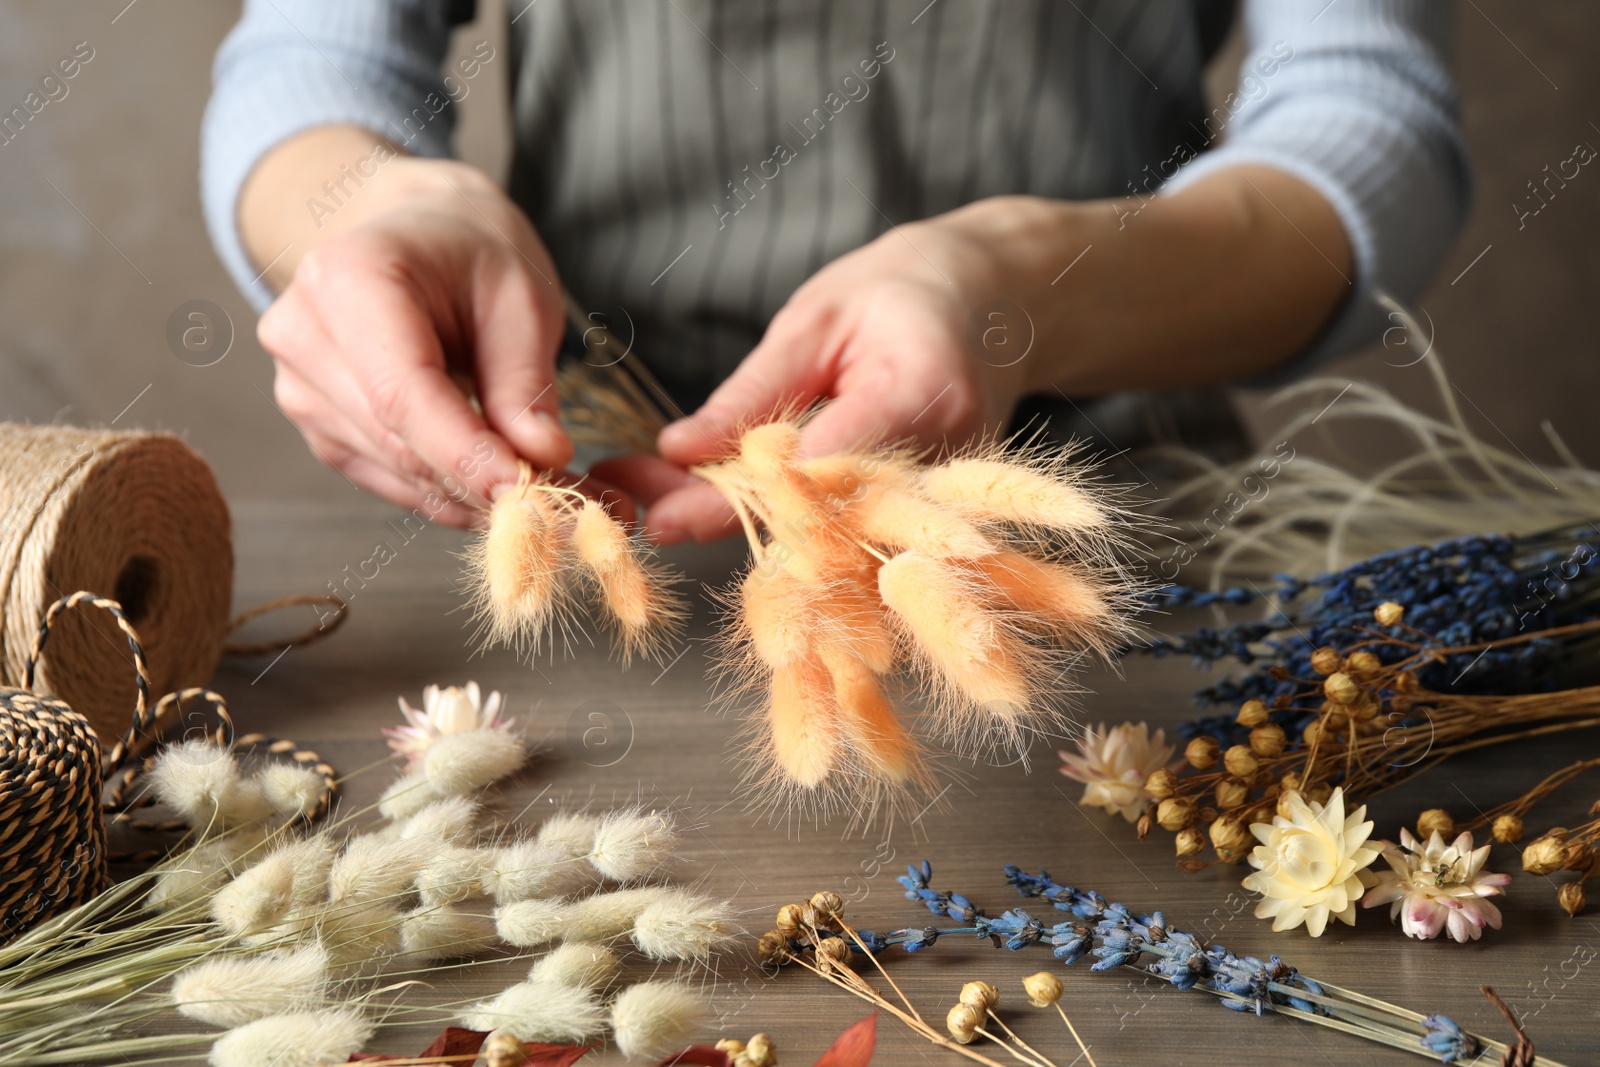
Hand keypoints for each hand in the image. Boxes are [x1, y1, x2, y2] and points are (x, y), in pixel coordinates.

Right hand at [252, 141, 576, 525]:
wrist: (423, 238)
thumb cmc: (475, 255)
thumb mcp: (522, 297)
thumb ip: (525, 380)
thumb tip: (541, 459)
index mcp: (348, 278)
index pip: (401, 392)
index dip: (464, 452)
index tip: (526, 491)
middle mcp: (305, 334)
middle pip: (397, 440)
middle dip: (484, 482)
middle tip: (570, 507)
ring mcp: (301, 387)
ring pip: (397, 472)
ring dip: (476, 496)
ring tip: (555, 495)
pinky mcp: (320, 427)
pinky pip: (391, 480)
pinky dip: (452, 492)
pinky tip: (500, 482)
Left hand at [599, 206, 1034, 543]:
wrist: (997, 301)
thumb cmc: (904, 292)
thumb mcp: (817, 319)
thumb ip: (753, 393)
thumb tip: (680, 451)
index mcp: (918, 395)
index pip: (818, 469)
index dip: (737, 499)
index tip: (664, 514)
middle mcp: (944, 462)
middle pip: (822, 520)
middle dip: (730, 523)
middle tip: (647, 515)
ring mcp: (947, 498)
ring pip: (833, 540)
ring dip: (750, 532)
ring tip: (669, 506)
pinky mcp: (934, 516)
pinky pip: (852, 537)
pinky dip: (789, 529)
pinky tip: (730, 510)